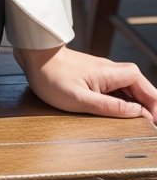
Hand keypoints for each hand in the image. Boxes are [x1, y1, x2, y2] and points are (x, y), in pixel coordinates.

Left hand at [14, 44, 156, 121]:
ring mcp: (100, 71)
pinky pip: (116, 86)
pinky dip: (124, 98)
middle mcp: (108, 70)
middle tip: (152, 123)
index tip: (155, 120)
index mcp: (109, 73)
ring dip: (138, 101)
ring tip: (142, 120)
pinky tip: (121, 110)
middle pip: (138, 84)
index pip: (142, 83)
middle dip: (149, 102)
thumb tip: (138, 113)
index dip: (153, 101)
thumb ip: (111, 107)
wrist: (34, 56)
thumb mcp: (82, 100)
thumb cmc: (52, 78)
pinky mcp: (92, 75)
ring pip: (128, 85)